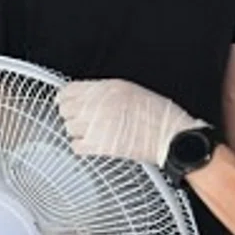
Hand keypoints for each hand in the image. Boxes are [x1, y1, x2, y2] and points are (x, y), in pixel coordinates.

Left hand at [55, 79, 199, 168]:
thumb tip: (85, 97)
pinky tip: (92, 144)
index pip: (68, 90)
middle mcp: (97, 105)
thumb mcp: (130, 90)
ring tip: (92, 132)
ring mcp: (95, 125)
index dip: (66, 98)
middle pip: (64, 110)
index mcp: (105, 88)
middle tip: (83, 119)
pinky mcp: (98, 145)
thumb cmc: (157, 114)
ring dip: (77, 131)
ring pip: (68, 128)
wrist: (170, 136)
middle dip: (72, 115)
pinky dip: (82, 146)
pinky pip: (75, 146)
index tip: (67, 103)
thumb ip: (104, 92)